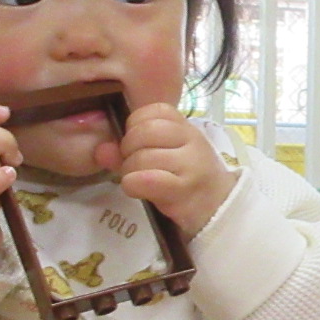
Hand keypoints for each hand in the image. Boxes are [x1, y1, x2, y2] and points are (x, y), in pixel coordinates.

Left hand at [97, 103, 234, 239]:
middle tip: (134, 165)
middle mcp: (191, 140)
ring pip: (141, 157)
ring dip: (130, 172)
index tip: (139, 144)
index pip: (152, 111)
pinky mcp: (183, 189)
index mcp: (186, 127)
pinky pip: (145, 179)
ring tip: (140, 180)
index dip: (135, 126)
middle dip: (128, 150)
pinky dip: (133, 184)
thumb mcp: (164, 156)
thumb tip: (101, 150)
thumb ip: (129, 150)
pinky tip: (139, 189)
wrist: (218, 208)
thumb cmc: (186, 179)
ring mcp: (190, 164)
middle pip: (143, 132)